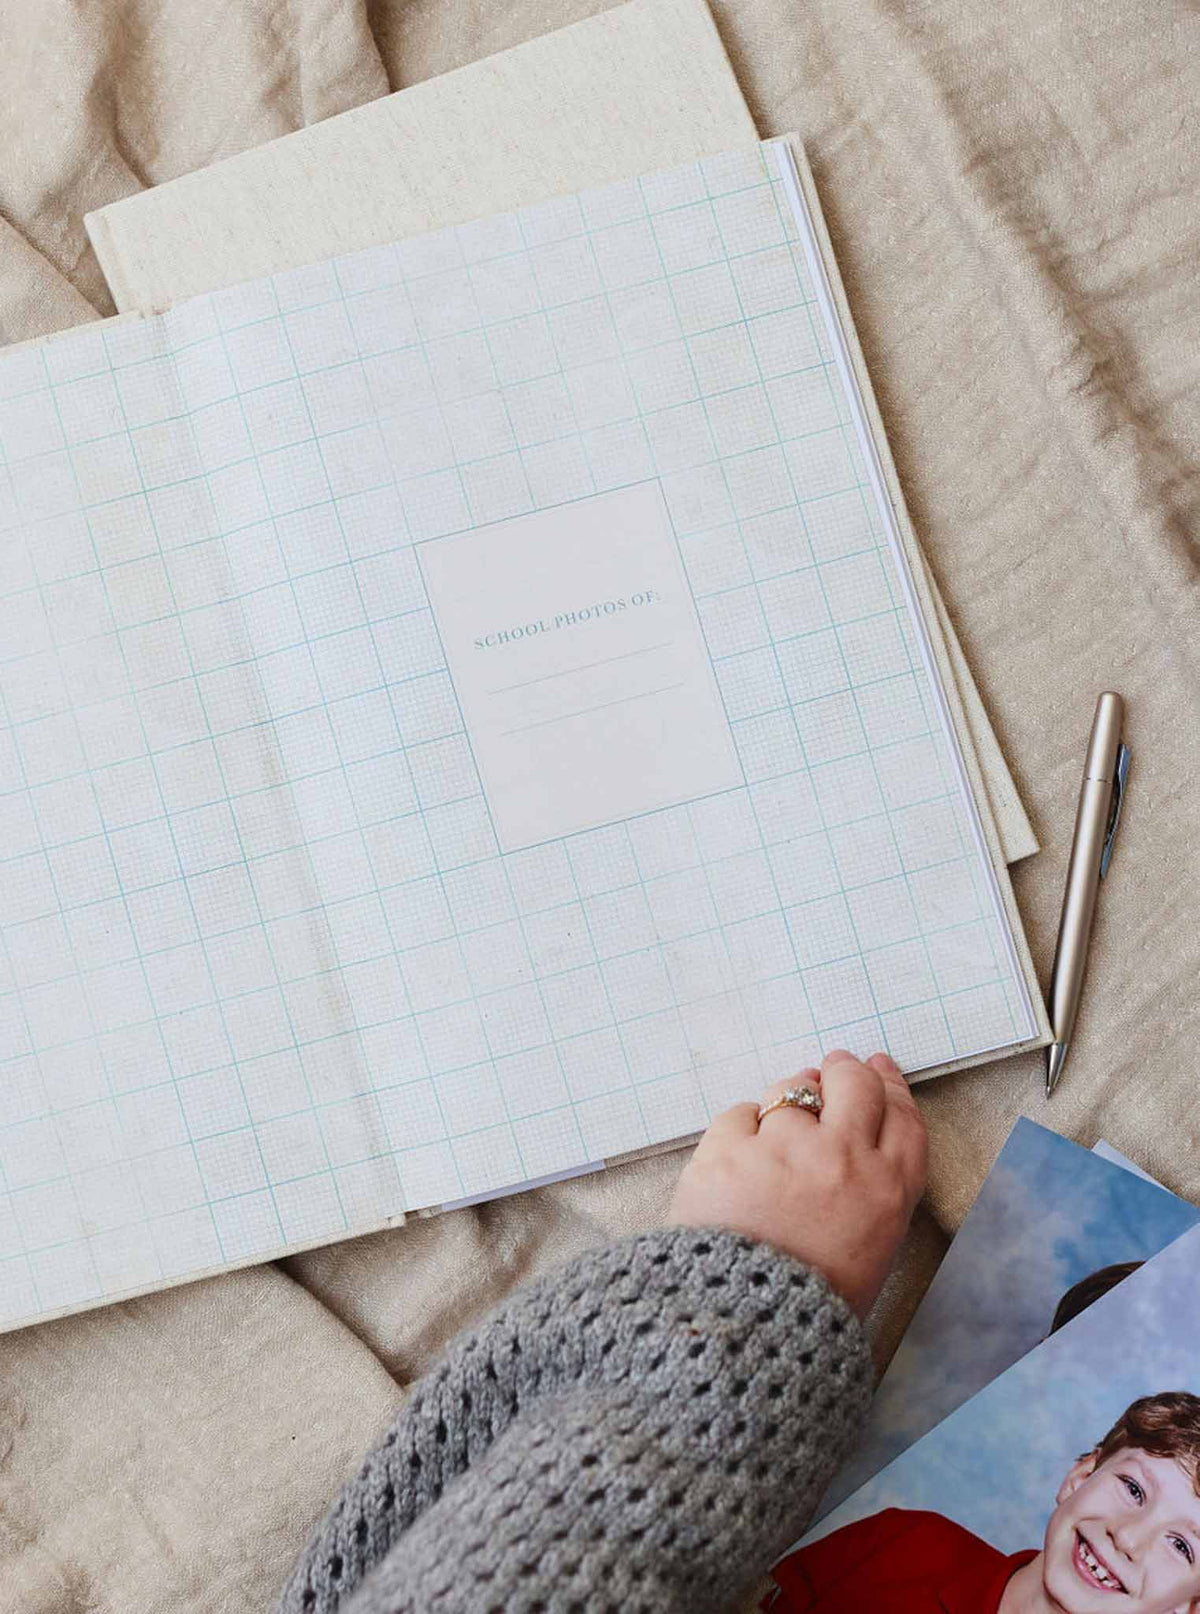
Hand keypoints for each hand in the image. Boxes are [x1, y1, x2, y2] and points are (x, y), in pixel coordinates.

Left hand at [667, 1051, 927, 1318]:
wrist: (743, 1332)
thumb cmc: (810, 1304)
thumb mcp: (871, 1253)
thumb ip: (872, 1193)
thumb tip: (851, 1138)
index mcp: (887, 1190)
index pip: (901, 1115)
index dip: (890, 1085)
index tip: (877, 1068)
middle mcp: (843, 1157)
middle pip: (853, 1083)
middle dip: (843, 1071)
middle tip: (831, 1070)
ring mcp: (785, 1148)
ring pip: (791, 1089)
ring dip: (787, 1101)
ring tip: (776, 1133)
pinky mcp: (729, 1148)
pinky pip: (740, 1114)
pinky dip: (740, 1131)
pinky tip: (738, 1161)